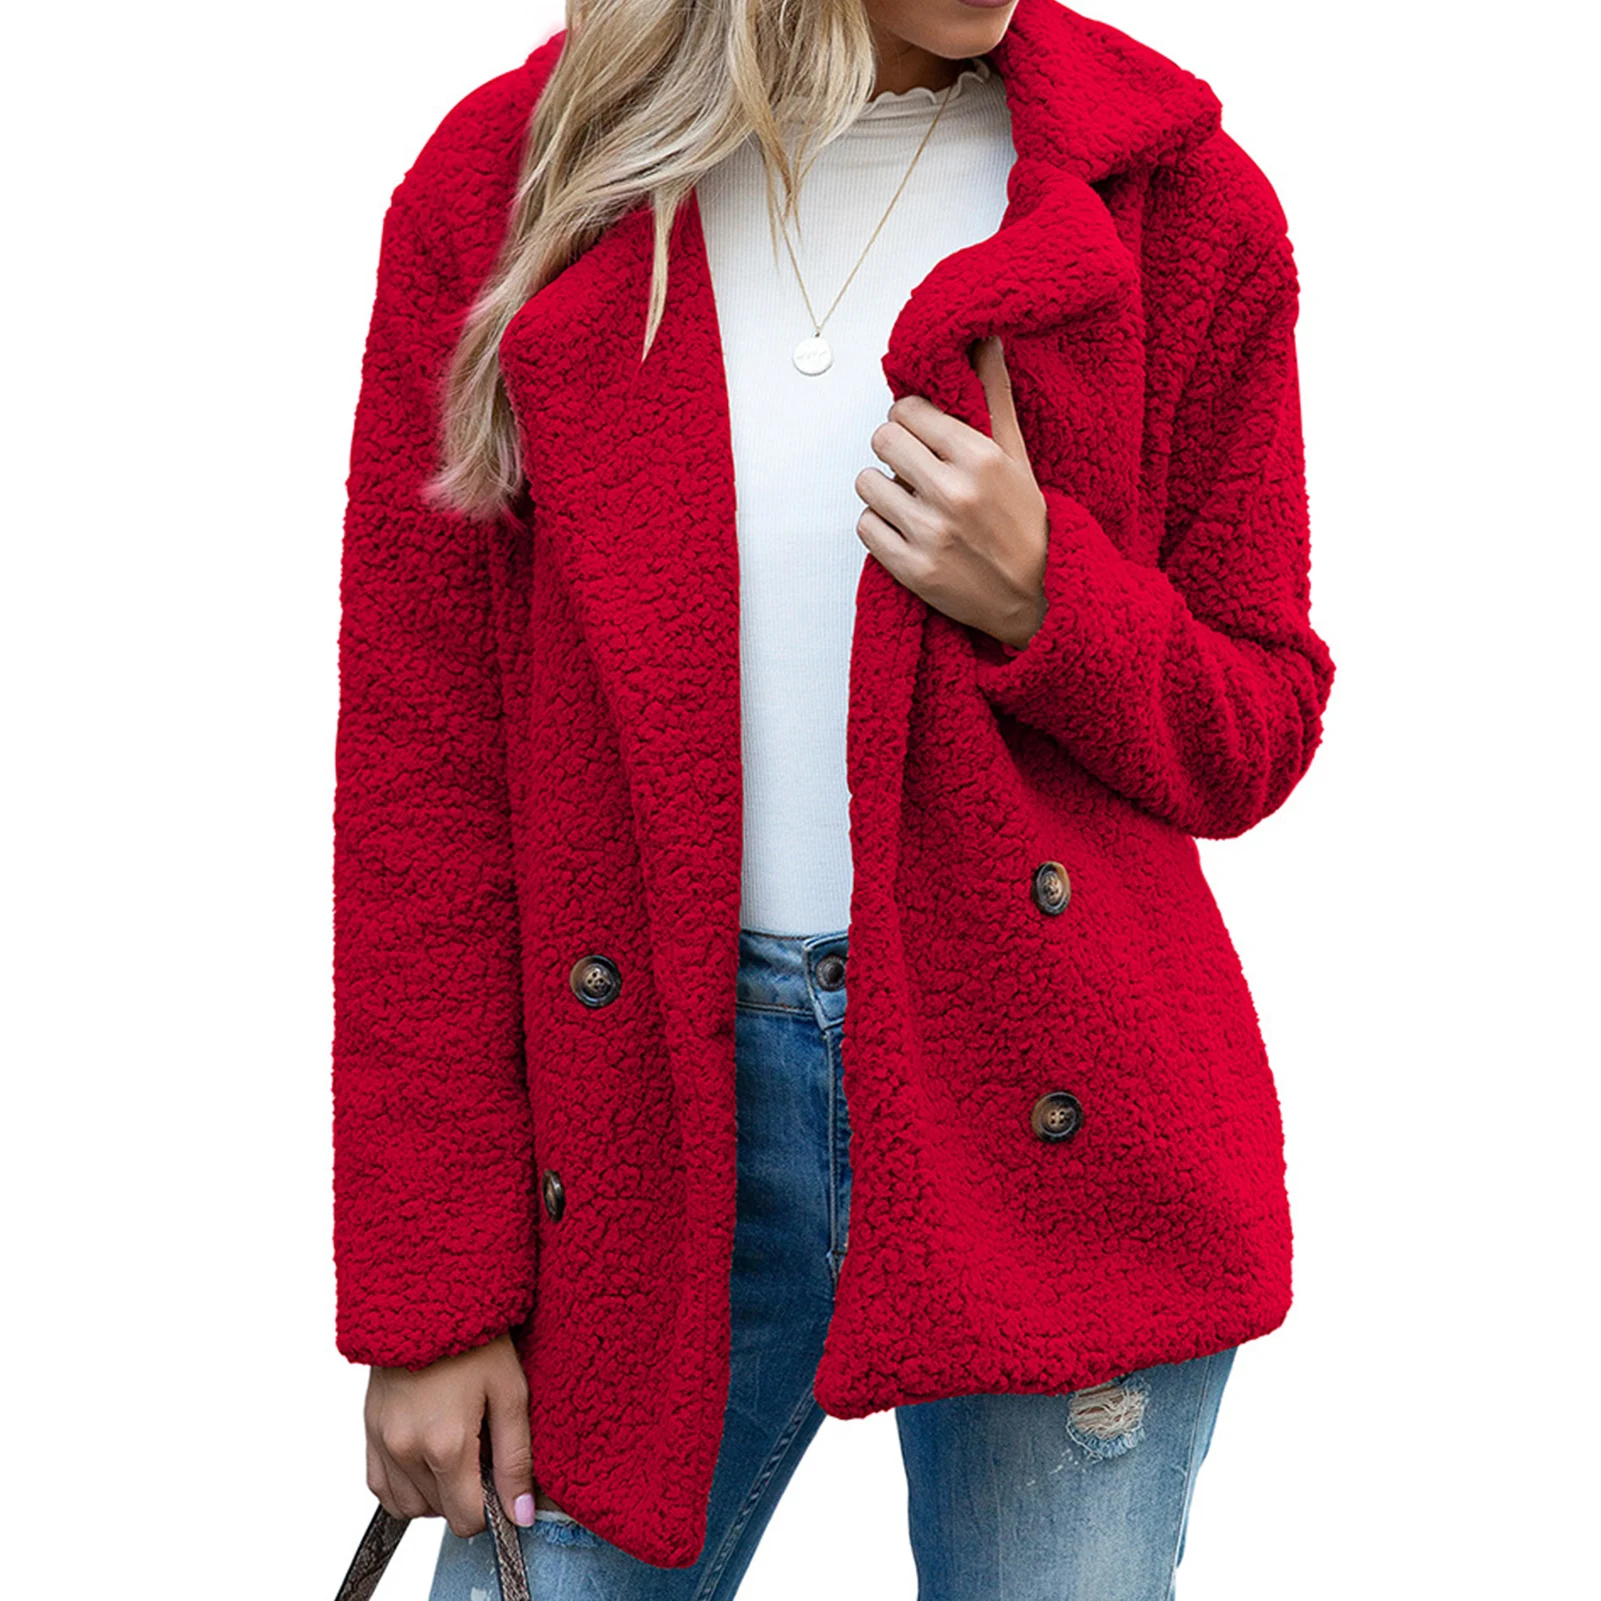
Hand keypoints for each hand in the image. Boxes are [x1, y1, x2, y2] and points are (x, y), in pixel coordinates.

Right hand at [365, 1331, 538, 1537]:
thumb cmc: (477, 1338)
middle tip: (483, 1447)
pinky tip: (428, 1455)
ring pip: (410, 1506)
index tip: (501, 1477)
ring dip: (436, 1493)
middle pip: (440, 1513)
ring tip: (457, 1449)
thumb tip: (521, 1515)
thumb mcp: (510, 1393)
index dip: (492, 1507)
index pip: (467, 1518)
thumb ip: (516, 1460)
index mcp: (445, 1444)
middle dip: (466, 1493)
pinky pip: (381, 1487)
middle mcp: (405, 1450)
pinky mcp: (368, 1430)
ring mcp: (381, 1442)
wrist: (428, 1295)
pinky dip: (406, 1485)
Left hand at [854, 334, 1048, 649]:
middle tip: (915, 466)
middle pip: (882, 439)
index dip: (911, 419)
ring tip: (911, 500)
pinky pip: (865, 526)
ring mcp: (930, 534)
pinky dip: (880, 526)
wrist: (1038, 597)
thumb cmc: (1027, 524)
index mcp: (981, 458)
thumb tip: (984, 337)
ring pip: (867, 483)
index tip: (923, 433)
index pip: (908, 410)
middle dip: (895, 449)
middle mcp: (953, 493)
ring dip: (883, 489)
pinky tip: (906, 529)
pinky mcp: (912, 570)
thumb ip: (993, 394)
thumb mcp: (1016, 455)